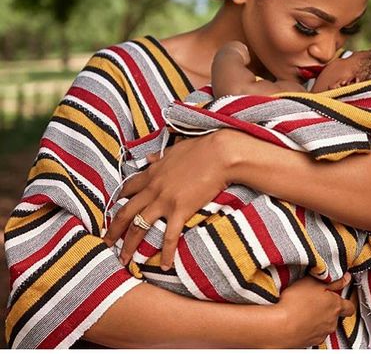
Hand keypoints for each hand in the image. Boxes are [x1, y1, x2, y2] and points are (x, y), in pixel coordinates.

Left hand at [103, 131, 229, 267]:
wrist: (219, 154)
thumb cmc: (201, 148)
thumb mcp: (174, 150)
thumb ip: (160, 157)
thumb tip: (150, 157)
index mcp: (152, 173)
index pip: (128, 189)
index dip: (119, 201)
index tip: (113, 211)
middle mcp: (153, 188)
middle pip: (126, 212)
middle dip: (113, 230)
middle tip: (105, 244)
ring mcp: (165, 200)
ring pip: (139, 226)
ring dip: (129, 246)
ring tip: (124, 261)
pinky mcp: (180, 210)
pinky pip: (169, 236)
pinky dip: (166, 253)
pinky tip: (165, 266)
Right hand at [273, 274, 353, 347]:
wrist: (282, 326)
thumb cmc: (296, 303)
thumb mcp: (313, 282)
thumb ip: (333, 281)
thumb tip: (346, 278)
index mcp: (335, 305)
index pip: (350, 306)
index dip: (347, 300)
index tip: (342, 295)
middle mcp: (332, 322)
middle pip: (336, 314)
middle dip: (328, 307)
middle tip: (315, 298)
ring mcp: (323, 333)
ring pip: (325, 323)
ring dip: (318, 317)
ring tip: (304, 308)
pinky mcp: (312, 341)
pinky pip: (315, 332)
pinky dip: (310, 326)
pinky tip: (300, 319)